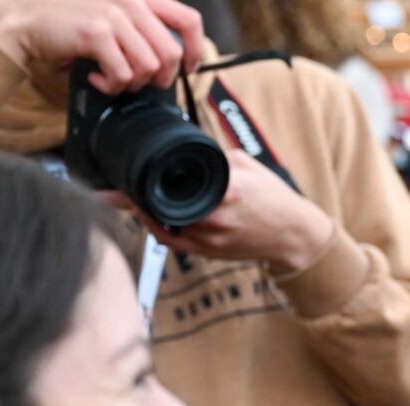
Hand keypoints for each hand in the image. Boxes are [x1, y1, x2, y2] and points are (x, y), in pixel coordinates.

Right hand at [0, 0, 204, 92]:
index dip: (195, 49)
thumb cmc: (67, 21)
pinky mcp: (96, 33)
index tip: (188, 67)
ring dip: (133, 82)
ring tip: (115, 79)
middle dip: (160, 77)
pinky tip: (99, 79)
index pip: (188, 20)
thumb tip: (170, 58)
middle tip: (142, 83)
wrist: (22, 19)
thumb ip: (139, 25)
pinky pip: (123, 74)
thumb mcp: (111, 13)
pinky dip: (113, 85)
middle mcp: (131, 1)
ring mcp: (114, 15)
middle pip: (171, 53)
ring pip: (150, 67)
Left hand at [107, 149, 334, 274]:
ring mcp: (211, 237)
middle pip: (160, 207)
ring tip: (130, 203)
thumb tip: (184, 148)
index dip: (142, 181)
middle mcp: (215, 215)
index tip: (121, 178)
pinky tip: (149, 221)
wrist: (295, 234)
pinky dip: (156, 231)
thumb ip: (214, 157)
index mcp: (225, 189)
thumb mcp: (247, 164)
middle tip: (115, 191)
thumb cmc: (275, 199)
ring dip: (143, 215)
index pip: (172, 183)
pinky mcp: (209, 252)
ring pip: (162, 227)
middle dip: (135, 199)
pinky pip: (172, 243)